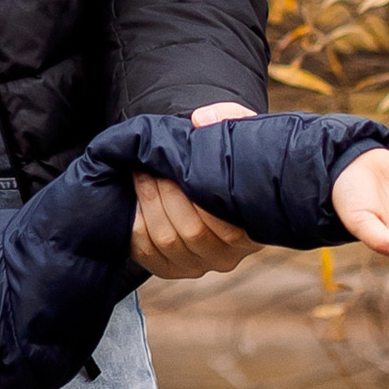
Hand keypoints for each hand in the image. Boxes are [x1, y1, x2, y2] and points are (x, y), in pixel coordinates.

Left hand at [128, 100, 263, 280]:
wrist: (211, 179)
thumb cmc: (228, 160)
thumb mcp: (238, 134)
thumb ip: (229, 120)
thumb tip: (201, 120)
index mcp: (252, 232)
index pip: (228, 226)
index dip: (196, 194)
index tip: (179, 164)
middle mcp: (227, 257)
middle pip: (192, 232)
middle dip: (166, 194)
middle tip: (152, 167)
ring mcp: (198, 266)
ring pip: (167, 241)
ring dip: (149, 203)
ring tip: (142, 174)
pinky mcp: (171, 269)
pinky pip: (147, 253)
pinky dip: (136, 225)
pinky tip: (136, 200)